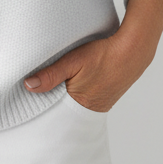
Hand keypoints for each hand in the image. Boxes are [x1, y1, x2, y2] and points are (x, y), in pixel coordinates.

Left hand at [23, 0, 162, 111]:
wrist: (134, 51)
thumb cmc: (103, 54)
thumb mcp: (74, 61)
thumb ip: (51, 75)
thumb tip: (27, 86)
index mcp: (80, 104)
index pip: (54, 112)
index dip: (41, 107)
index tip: (28, 101)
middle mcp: (91, 108)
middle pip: (64, 111)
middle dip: (52, 105)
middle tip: (37, 97)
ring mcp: (101, 104)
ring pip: (76, 105)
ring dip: (65, 99)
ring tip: (53, 90)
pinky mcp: (106, 96)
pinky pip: (87, 100)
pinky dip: (77, 95)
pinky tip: (73, 85)